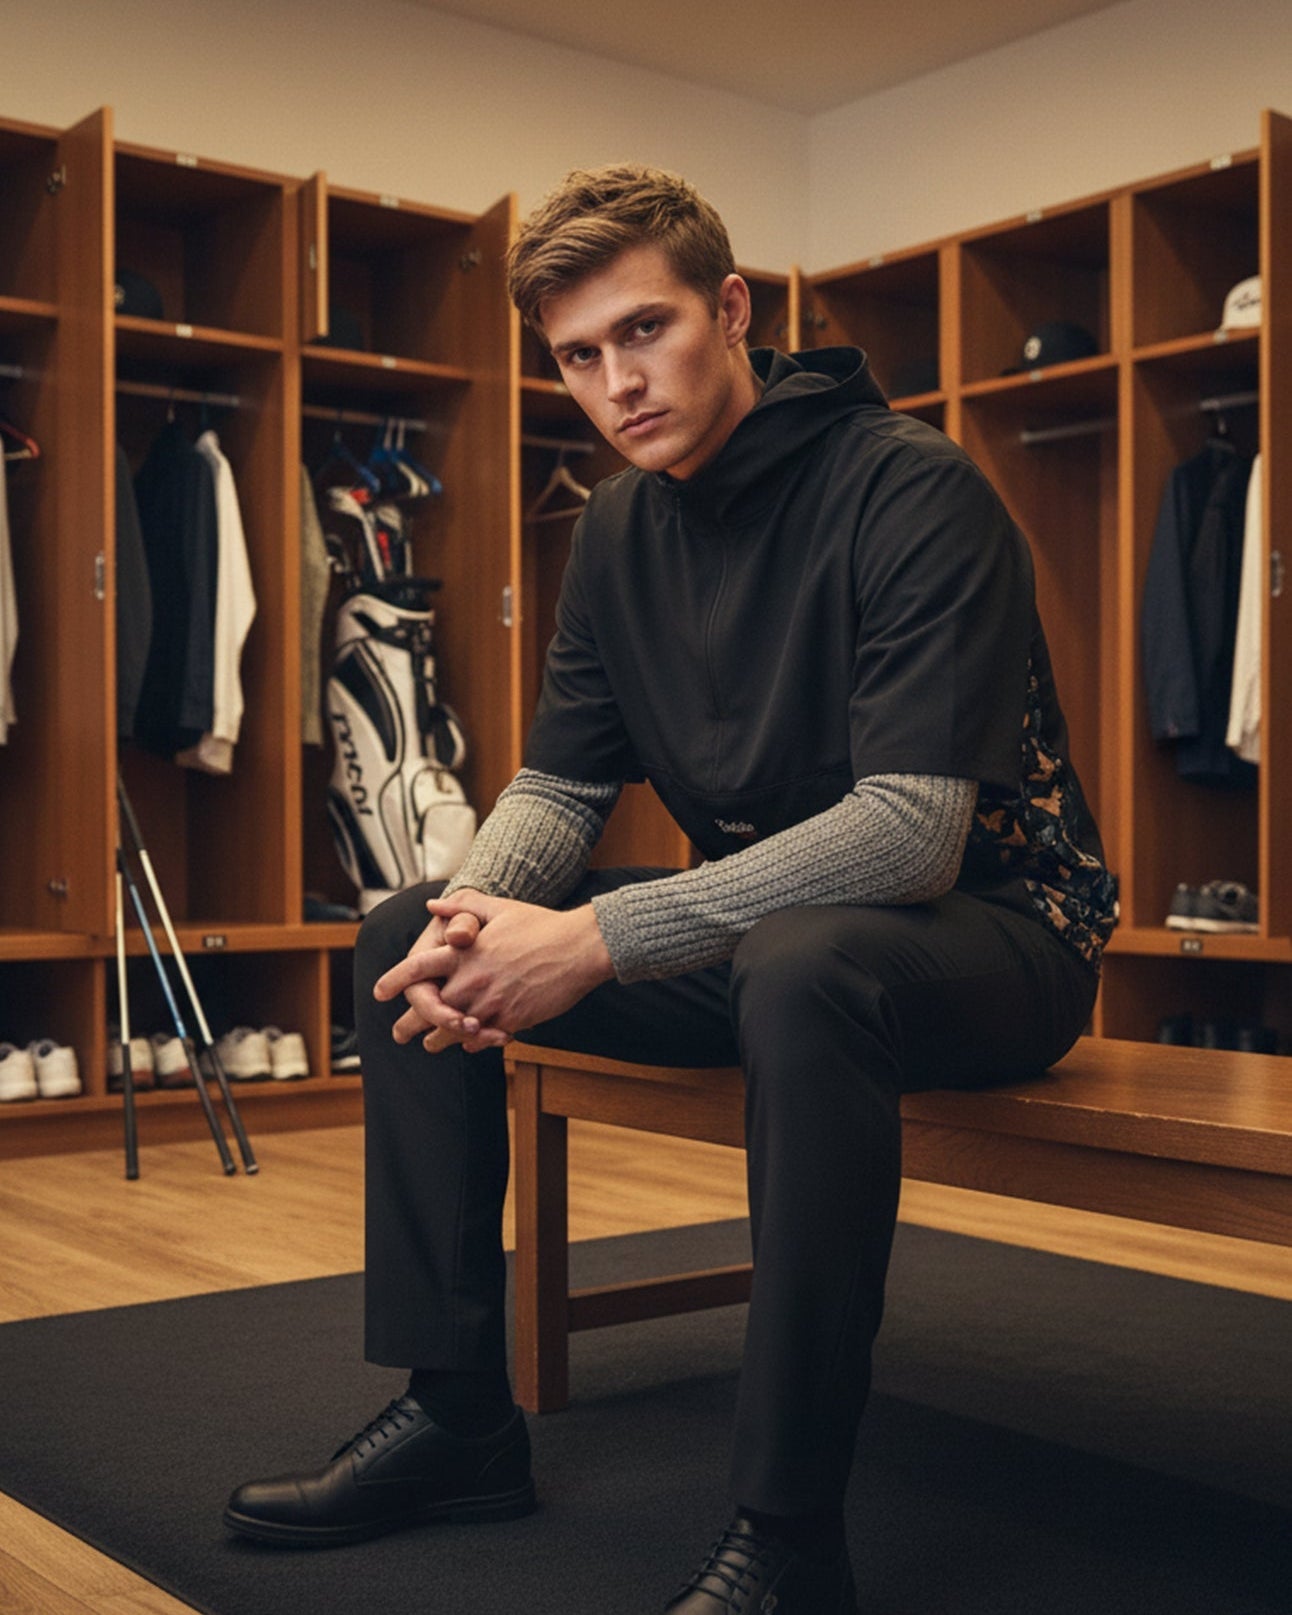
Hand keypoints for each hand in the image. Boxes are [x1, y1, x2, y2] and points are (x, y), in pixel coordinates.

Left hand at [375, 893, 613, 1053]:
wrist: (579, 948)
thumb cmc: (541, 924)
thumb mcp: (499, 908)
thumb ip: (463, 908)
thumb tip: (433, 904)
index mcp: (464, 953)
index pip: (417, 969)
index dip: (395, 981)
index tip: (379, 993)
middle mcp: (472, 981)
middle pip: (430, 1009)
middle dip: (410, 1024)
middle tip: (399, 1034)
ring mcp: (491, 1003)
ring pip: (454, 1030)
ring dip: (439, 1039)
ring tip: (429, 1045)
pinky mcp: (512, 1020)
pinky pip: (483, 1038)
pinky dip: (472, 1042)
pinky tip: (467, 1043)